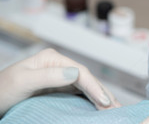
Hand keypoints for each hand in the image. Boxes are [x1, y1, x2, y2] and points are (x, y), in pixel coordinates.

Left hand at [0, 48, 120, 115]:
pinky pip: (79, 94)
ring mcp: (60, 76)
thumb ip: (49, 75)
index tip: (105, 102)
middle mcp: (59, 65)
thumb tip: (76, 72)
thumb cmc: (2, 90)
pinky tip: (99, 107)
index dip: (95, 87)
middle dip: (103, 93)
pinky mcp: (59, 88)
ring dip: (100, 97)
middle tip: (117, 108)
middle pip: (87, 79)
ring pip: (86, 86)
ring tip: (115, 109)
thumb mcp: (23, 81)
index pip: (80, 72)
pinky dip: (91, 100)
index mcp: (52, 58)